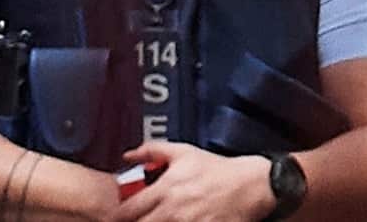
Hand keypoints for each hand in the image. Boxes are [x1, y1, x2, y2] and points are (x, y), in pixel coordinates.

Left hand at [111, 141, 274, 221]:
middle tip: (134, 218)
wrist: (249, 185)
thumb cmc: (217, 169)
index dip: (118, 215)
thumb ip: (151, 151)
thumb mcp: (182, 152)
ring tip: (155, 219)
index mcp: (165, 189)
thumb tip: (128, 155)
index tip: (117, 215)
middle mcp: (174, 211)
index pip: (129, 210)